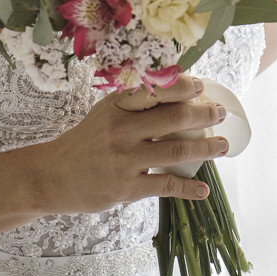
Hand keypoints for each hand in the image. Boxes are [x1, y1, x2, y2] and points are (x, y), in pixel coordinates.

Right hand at [33, 75, 227, 214]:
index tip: (201, 86)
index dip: (182, 87)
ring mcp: (124, 160)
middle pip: (173, 118)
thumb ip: (135, 103)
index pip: (155, 90)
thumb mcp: (105, 113)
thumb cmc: (87, 140)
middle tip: (220, 114)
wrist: (53, 176)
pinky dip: (188, 189)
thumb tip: (177, 92)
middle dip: (203, 115)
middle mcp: (122, 129)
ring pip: (175, 150)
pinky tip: (203, 189)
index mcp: (118, 106)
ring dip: (205, 149)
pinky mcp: (126, 188)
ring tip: (223, 147)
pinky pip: (164, 186)